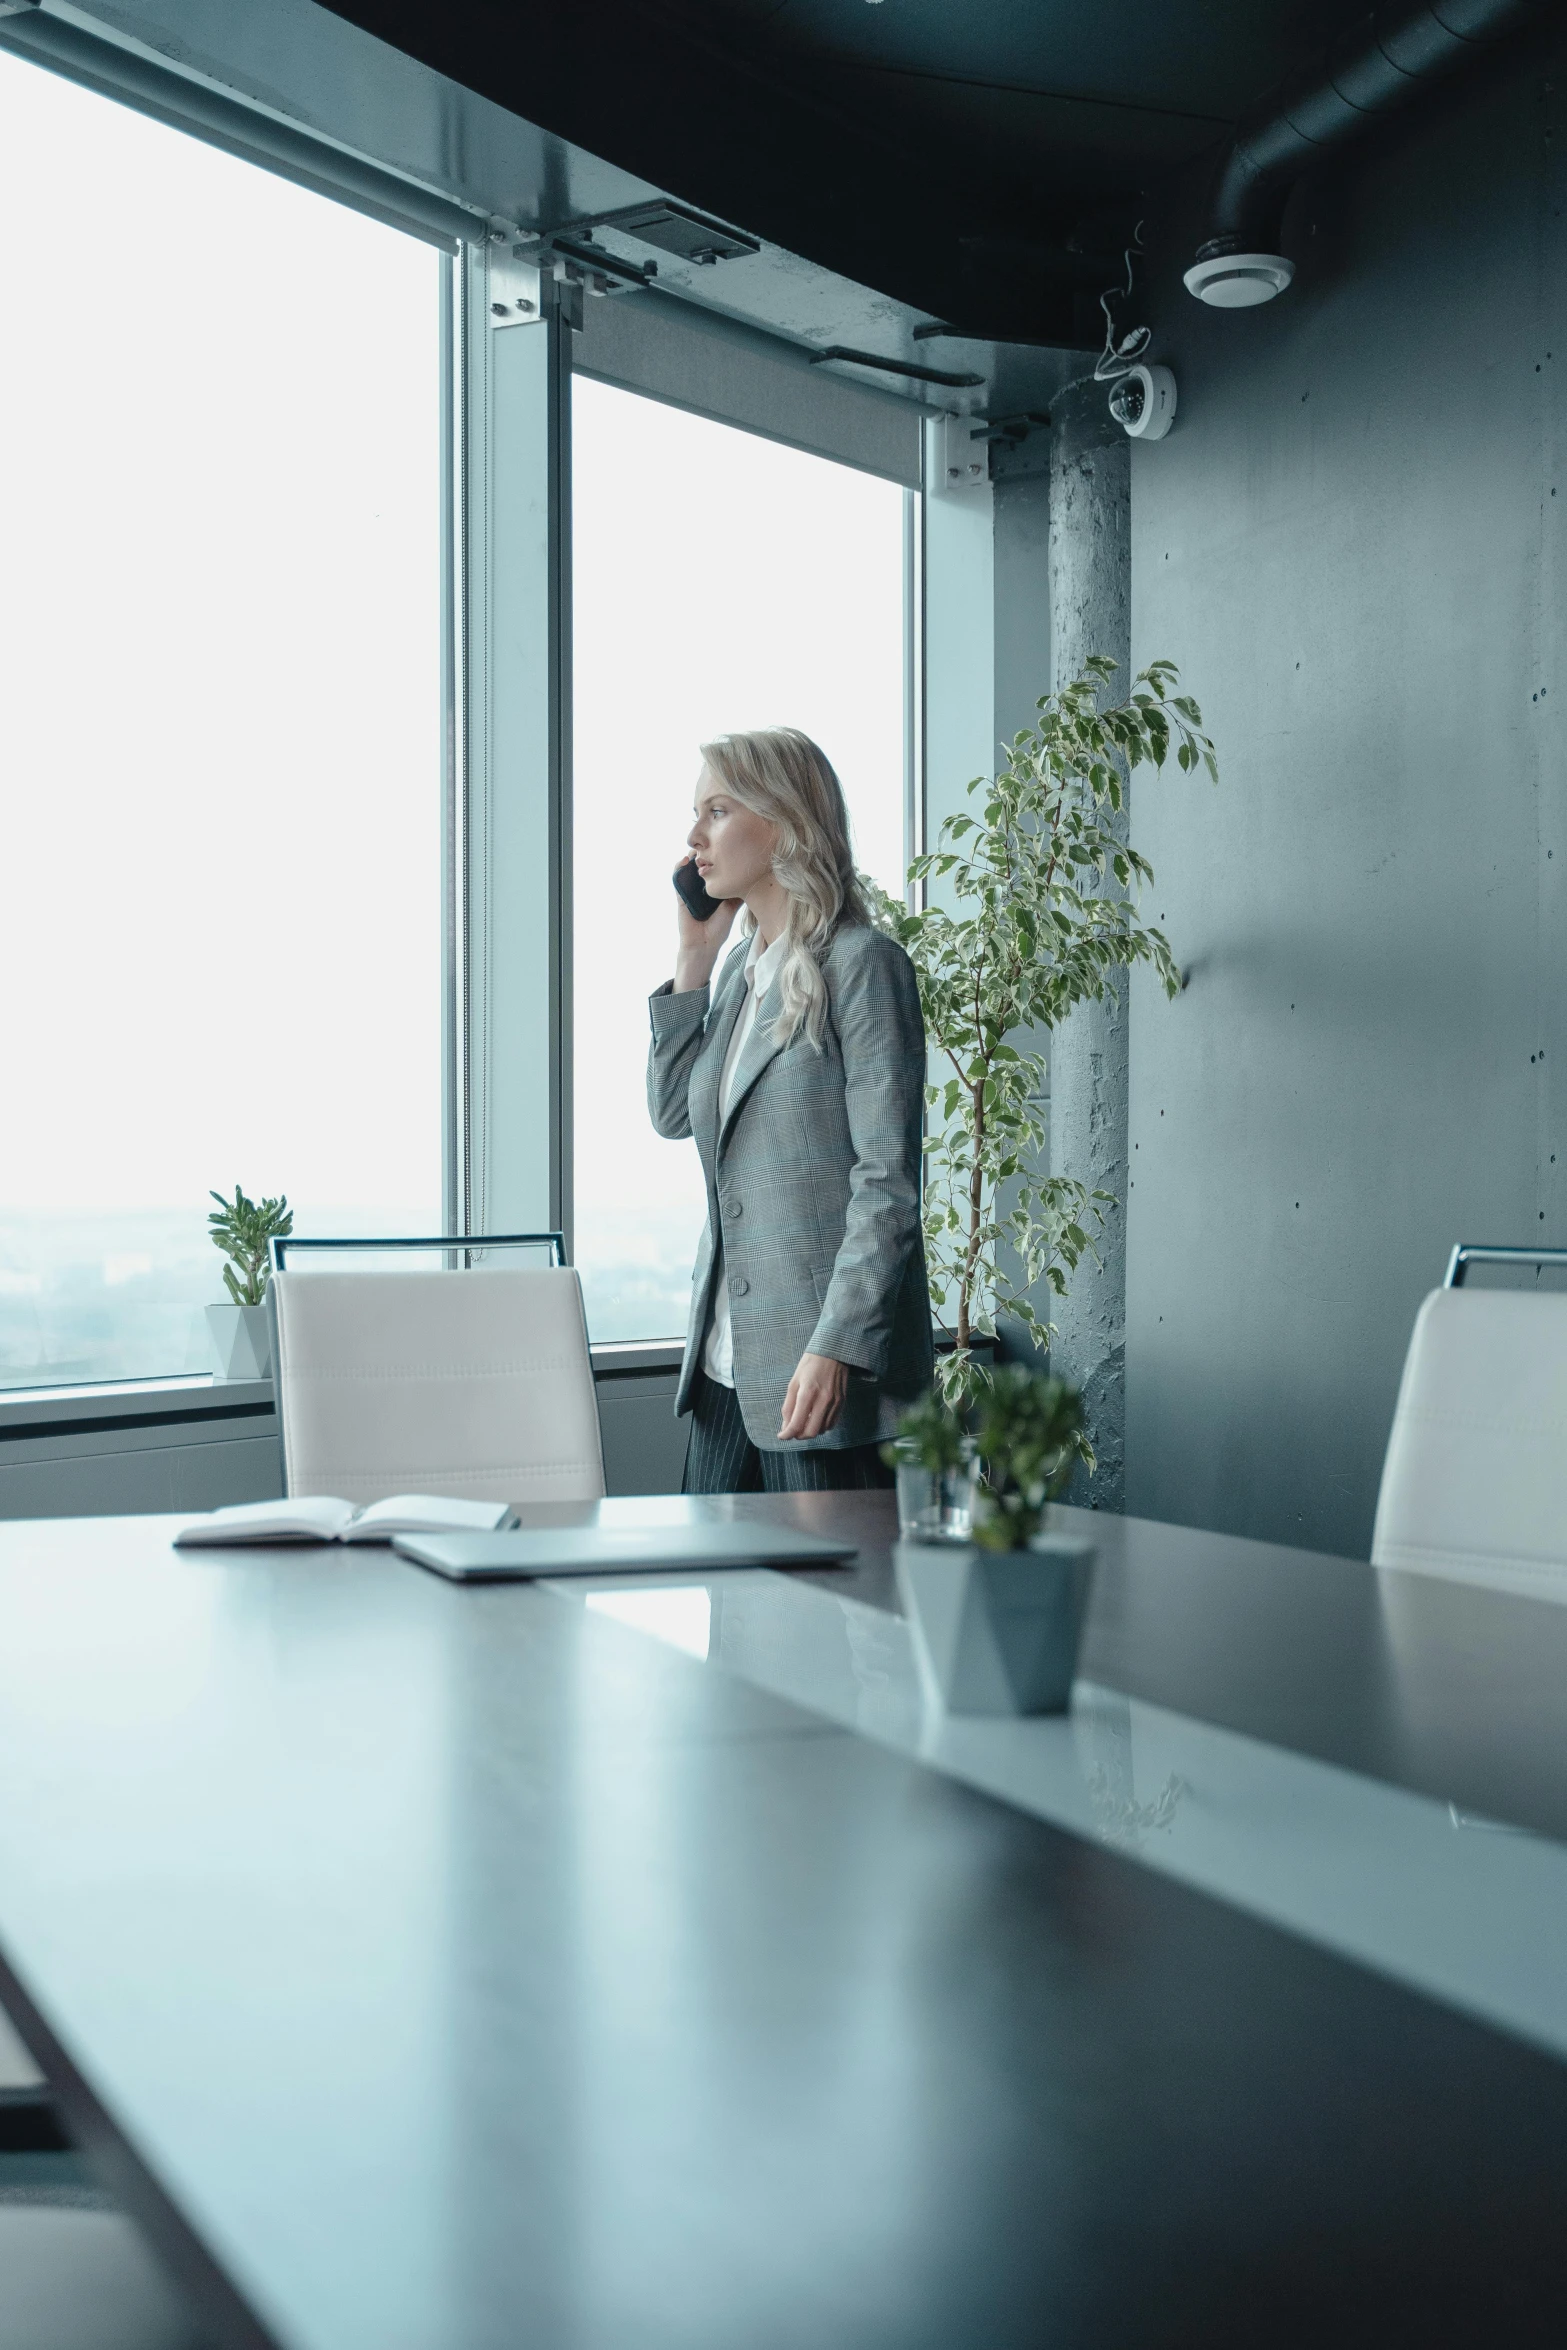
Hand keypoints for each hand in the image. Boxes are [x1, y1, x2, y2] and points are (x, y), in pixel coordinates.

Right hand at [673, 858, 739, 992]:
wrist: (704, 945)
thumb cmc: (718, 929)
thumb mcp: (732, 908)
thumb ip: (737, 894)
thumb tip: (751, 877)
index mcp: (713, 890)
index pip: (715, 869)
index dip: (718, 857)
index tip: (725, 847)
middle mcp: (701, 888)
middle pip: (702, 866)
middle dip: (705, 854)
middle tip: (712, 844)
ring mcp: (689, 891)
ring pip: (689, 869)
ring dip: (691, 857)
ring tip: (697, 849)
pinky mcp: (680, 895)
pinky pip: (677, 879)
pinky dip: (678, 868)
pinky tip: (684, 860)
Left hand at [778, 1352, 848, 1441]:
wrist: (833, 1352)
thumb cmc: (810, 1365)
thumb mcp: (793, 1382)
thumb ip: (789, 1406)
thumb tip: (786, 1426)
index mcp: (807, 1393)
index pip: (796, 1423)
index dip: (787, 1434)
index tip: (782, 1435)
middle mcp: (823, 1400)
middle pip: (811, 1432)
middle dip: (799, 1436)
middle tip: (792, 1431)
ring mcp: (835, 1402)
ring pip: (822, 1430)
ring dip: (810, 1431)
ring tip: (804, 1422)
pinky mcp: (842, 1402)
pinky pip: (832, 1423)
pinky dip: (822, 1426)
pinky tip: (815, 1418)